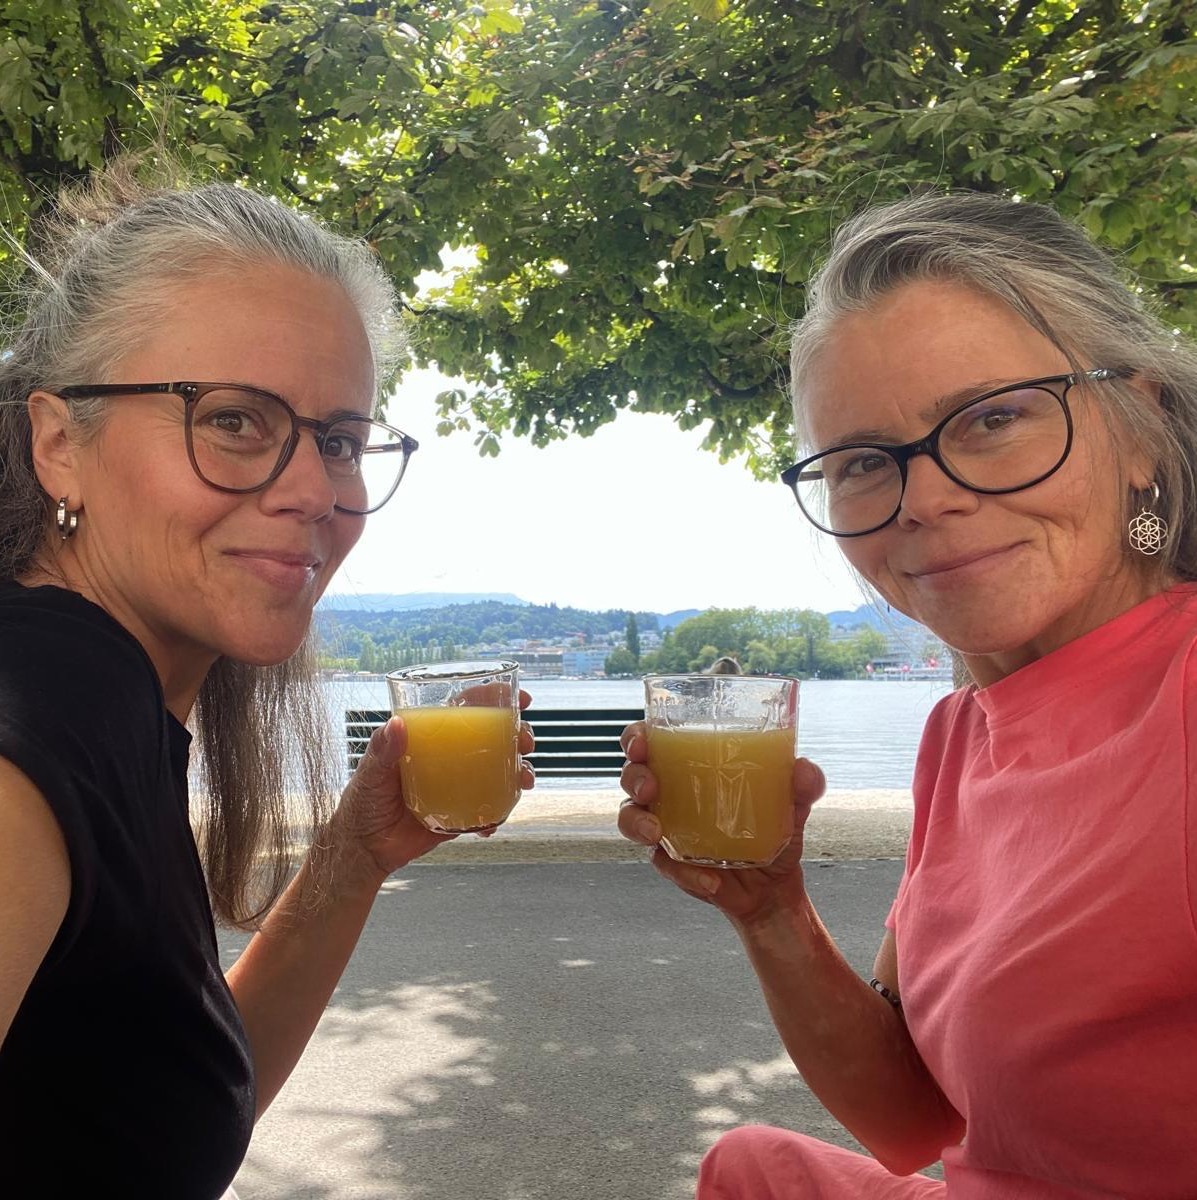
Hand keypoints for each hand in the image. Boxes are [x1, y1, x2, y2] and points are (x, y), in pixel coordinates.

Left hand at [330, 691, 535, 881]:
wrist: (363, 847)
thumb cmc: (362, 801)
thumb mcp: (370, 772)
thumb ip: (382, 750)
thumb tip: (398, 724)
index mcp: (431, 738)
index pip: (467, 708)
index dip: (496, 699)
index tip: (521, 698)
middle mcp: (450, 758)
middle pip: (494, 738)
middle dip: (519, 736)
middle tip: (525, 743)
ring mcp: (459, 786)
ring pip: (500, 773)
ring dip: (519, 774)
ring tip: (523, 780)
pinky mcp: (461, 815)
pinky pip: (488, 811)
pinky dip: (497, 815)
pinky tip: (493, 822)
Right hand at [617, 720, 825, 926]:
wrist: (775, 886)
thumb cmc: (774, 829)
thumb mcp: (794, 804)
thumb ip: (803, 784)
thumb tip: (804, 769)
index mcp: (690, 767)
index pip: (651, 743)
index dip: (637, 739)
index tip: (642, 744)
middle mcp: (670, 794)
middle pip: (631, 776)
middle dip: (633, 777)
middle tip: (650, 788)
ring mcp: (666, 830)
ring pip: (630, 819)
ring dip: (636, 823)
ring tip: (656, 834)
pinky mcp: (673, 864)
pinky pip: (664, 865)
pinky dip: (684, 873)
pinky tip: (710, 879)